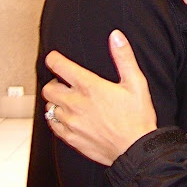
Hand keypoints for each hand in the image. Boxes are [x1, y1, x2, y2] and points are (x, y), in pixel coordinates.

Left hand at [42, 30, 157, 164]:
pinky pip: (53, 125)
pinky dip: (56, 119)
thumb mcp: (136, 82)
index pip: (60, 67)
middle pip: (49, 88)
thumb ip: (124, 57)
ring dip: (56, 101)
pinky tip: (67, 117)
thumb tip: (116, 36)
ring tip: (68, 100)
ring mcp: (71, 122)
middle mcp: (76, 104)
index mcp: (89, 87)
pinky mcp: (71, 138)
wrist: (136, 149)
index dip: (54, 59)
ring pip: (49, 106)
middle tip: (65, 83)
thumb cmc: (138, 117)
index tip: (55, 58)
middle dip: (54, 82)